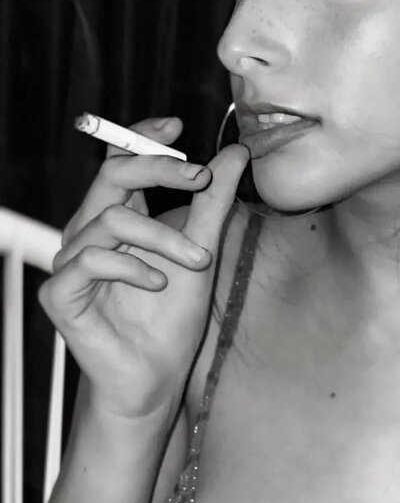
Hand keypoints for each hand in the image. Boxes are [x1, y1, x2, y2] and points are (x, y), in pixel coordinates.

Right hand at [38, 117, 249, 419]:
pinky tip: (160, 284)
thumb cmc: (173, 318)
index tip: (177, 125)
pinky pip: (91, 260)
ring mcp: (70, 263)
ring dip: (163, 236)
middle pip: (111, 175)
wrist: (156, 378)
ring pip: (111, 218)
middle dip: (158, 168)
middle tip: (200, 176)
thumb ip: (213, 203)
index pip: (120, 161)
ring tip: (198, 261)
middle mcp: (88, 234)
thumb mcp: (202, 251)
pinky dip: (133, 267)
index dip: (141, 136)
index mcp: (118, 218)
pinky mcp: (60, 295)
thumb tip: (235, 153)